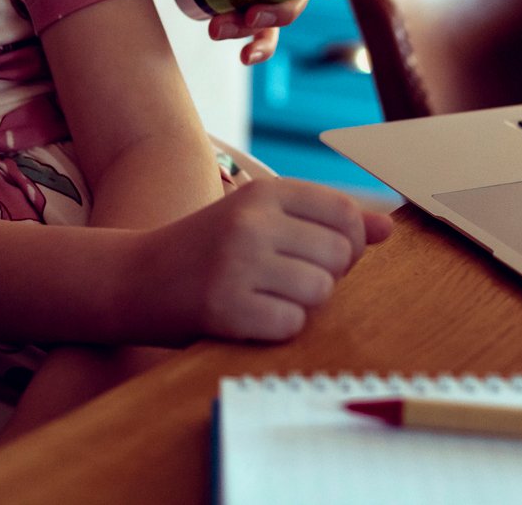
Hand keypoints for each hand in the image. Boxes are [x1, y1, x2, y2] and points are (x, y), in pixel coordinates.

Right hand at [124, 178, 391, 343]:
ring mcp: (236, 264)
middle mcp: (251, 222)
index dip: (344, 244)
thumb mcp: (261, 220)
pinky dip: (277, 329)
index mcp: (264, 193)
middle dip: (325, 276)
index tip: (314, 254)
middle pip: (340, 256)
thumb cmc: (208, 249)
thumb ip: (325, 220)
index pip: (346, 214)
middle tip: (284, 279)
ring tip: (264, 296)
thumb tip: (388, 228)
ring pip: (320, 292)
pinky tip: (249, 317)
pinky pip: (290, 325)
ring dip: (300, 305)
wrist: (133, 279)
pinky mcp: (224, 308)